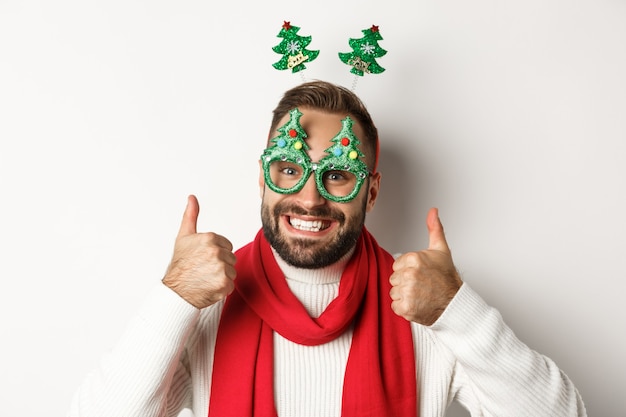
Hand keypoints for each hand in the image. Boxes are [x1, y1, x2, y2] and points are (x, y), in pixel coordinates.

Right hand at [162, 195, 236, 308]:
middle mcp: (216, 252)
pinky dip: (222, 288)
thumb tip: (192, 198)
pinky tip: (209, 287)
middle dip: (220, 264)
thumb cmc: (180, 265)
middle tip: (204, 269)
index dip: (216, 253)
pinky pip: (231, 284)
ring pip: (232, 271)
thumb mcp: (184, 236)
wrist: (175, 292)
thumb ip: (191, 215)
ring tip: (206, 278)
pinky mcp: (224, 284)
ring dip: (222, 276)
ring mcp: (221, 268)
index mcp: (209, 238)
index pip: (226, 245)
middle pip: (230, 258)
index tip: (203, 258)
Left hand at [389, 208, 461, 325]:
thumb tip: (433, 211)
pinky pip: (395, 306)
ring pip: (394, 292)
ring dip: (404, 295)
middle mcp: (409, 274)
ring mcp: (407, 292)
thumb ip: (434, 229)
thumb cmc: (447, 278)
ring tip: (420, 294)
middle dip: (405, 282)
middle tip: (422, 285)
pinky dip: (404, 308)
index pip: (397, 265)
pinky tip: (417, 303)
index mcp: (414, 259)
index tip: (421, 274)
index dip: (408, 270)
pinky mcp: (406, 308)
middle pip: (394, 278)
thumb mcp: (441, 250)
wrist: (454, 304)